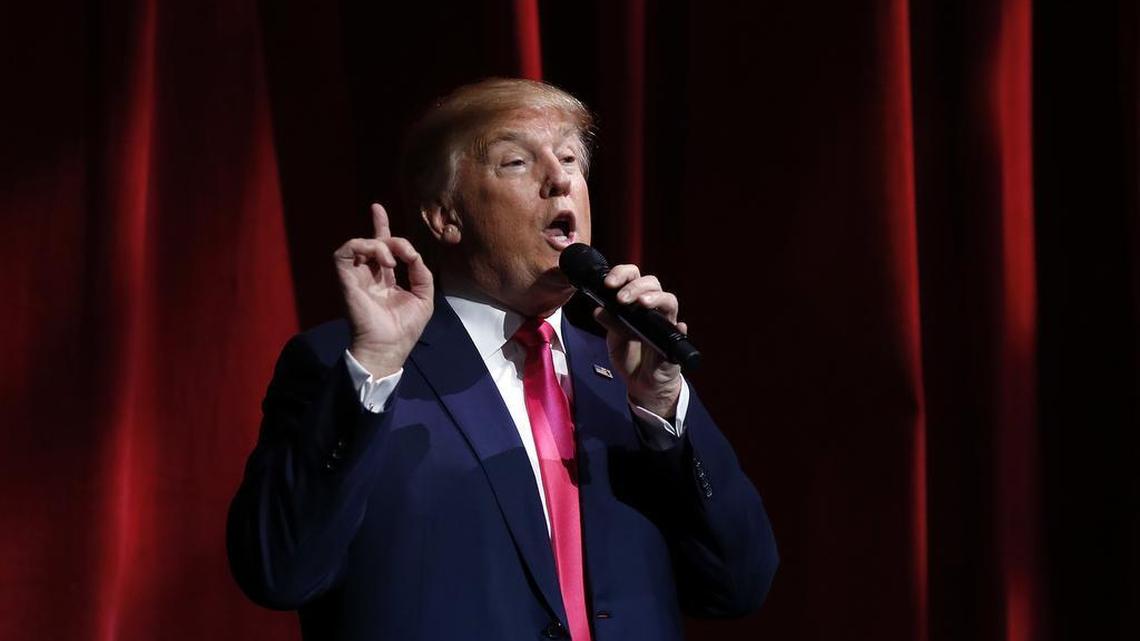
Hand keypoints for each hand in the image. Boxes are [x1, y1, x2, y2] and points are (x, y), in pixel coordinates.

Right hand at [334, 203, 433, 377]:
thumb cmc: (405, 328)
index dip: (380, 226)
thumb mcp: (424, 297)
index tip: (377, 208)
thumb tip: (413, 255)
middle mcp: (369, 275)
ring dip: (379, 244)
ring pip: (358, 244)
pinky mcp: (346, 280)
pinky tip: (383, 261)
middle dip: (387, 233)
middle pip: (371, 241)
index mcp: (385, 279)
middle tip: (404, 252)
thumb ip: (422, 273)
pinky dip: (362, 247)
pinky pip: (343, 253)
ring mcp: (356, 277)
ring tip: (393, 261)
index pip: (381, 246)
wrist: (389, 347)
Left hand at [591, 265, 684, 417]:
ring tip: (641, 304)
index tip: (608, 283)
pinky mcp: (674, 342)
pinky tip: (677, 326)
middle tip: (621, 298)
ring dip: (655, 298)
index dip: (622, 274)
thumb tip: (599, 309)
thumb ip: (610, 323)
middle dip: (635, 286)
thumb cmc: (631, 357)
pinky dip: (679, 327)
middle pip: (652, 283)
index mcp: (636, 303)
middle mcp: (653, 309)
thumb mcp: (614, 339)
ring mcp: (666, 323)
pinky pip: (680, 331)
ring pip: (669, 300)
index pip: (633, 278)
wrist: (642, 383)